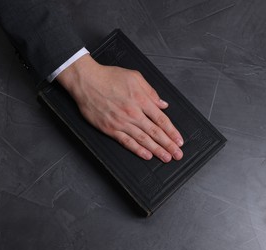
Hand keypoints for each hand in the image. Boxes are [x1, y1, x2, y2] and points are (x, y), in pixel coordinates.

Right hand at [56, 54, 183, 162]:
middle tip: (177, 154)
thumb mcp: (135, 77)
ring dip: (157, 150)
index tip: (179, 140)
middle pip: (155, 132)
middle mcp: (133, 113)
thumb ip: (151, 92)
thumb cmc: (109, 76)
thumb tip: (163, 104)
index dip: (172, 132)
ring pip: (143, 139)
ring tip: (166, 158)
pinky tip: (147, 155)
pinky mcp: (110, 129)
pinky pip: (126, 142)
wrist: (86, 81)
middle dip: (168, 145)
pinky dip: (137, 150)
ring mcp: (121, 122)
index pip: (161, 120)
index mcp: (141, 100)